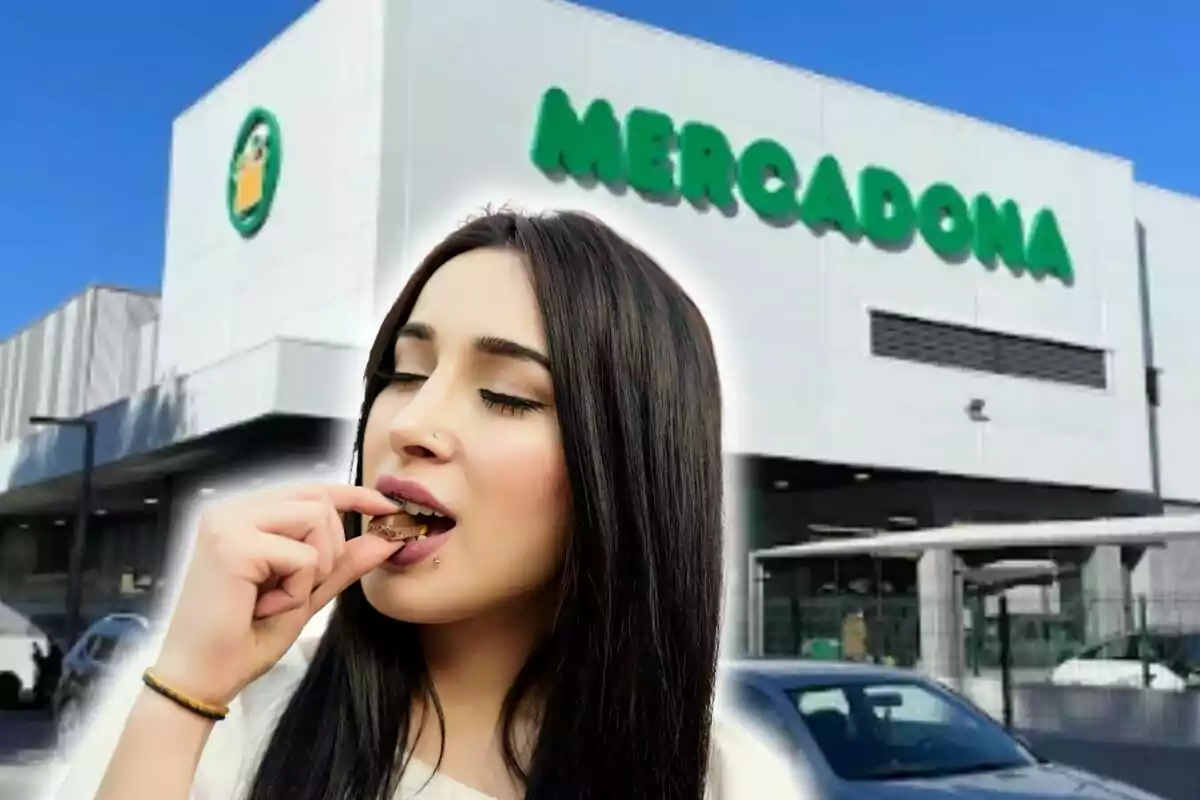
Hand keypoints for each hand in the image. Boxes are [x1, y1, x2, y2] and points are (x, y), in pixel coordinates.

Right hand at [150, 483, 402, 706]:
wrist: (199, 679)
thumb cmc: (244, 639)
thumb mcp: (305, 594)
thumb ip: (342, 563)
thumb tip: (387, 538)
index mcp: (243, 515)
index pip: (310, 489)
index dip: (354, 495)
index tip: (388, 507)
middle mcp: (231, 509)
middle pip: (319, 500)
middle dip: (331, 547)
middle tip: (302, 589)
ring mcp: (228, 523)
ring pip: (317, 518)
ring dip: (314, 568)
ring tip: (277, 598)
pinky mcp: (232, 545)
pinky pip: (303, 556)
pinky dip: (297, 589)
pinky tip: (264, 607)